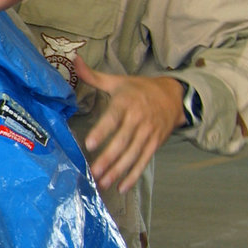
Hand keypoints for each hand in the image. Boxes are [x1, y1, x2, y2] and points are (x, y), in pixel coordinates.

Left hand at [73, 55, 185, 193]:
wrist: (173, 96)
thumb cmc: (139, 88)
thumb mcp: (117, 81)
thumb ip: (93, 76)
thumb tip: (73, 60)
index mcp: (126, 102)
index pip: (113, 119)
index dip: (102, 131)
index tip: (89, 144)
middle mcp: (138, 119)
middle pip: (122, 141)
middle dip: (108, 158)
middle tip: (94, 171)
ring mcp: (148, 133)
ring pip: (132, 155)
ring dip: (118, 170)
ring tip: (104, 182)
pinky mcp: (155, 144)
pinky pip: (144, 161)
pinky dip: (134, 175)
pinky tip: (122, 187)